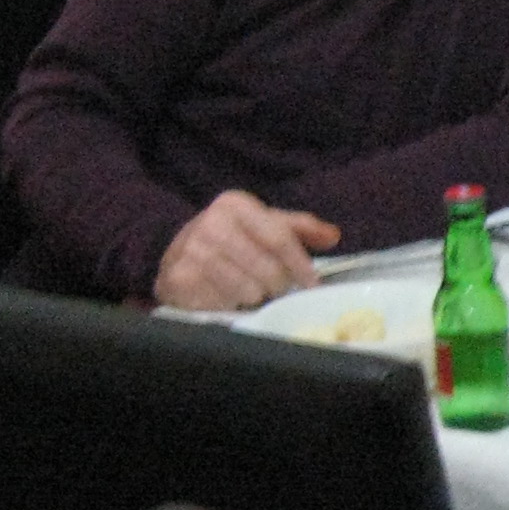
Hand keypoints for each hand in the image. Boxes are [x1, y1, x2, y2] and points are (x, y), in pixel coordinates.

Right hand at [153, 190, 340, 310]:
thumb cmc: (231, 240)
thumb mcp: (263, 225)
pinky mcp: (179, 278)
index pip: (279, 239)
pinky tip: (226, 295)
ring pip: (249, 291)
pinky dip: (231, 304)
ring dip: (255, 296)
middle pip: (268, 270)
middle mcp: (211, 223)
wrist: (175, 254)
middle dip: (278, 286)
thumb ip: (299, 228)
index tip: (313, 285)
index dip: (301, 266)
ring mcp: (192, 252)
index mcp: (235, 205)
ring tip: (248, 289)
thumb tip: (333, 235)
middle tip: (274, 288)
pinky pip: (224, 303)